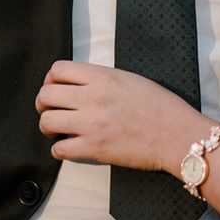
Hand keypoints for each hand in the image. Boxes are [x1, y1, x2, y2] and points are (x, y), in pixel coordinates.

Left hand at [36, 60, 203, 173]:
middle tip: (53, 111)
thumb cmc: (160, 106)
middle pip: (45, 95)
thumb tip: (78, 85)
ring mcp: (92, 124)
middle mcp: (93, 98)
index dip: (51, 80)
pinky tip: (72, 145)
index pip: (57, 70)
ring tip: (61, 130)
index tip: (56, 89)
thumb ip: (102, 80)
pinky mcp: (94, 149)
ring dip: (49, 127)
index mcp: (103, 77)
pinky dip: (60, 148)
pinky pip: (58, 149)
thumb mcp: (131, 79)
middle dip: (44, 104)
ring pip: (46, 121)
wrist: (176, 134)